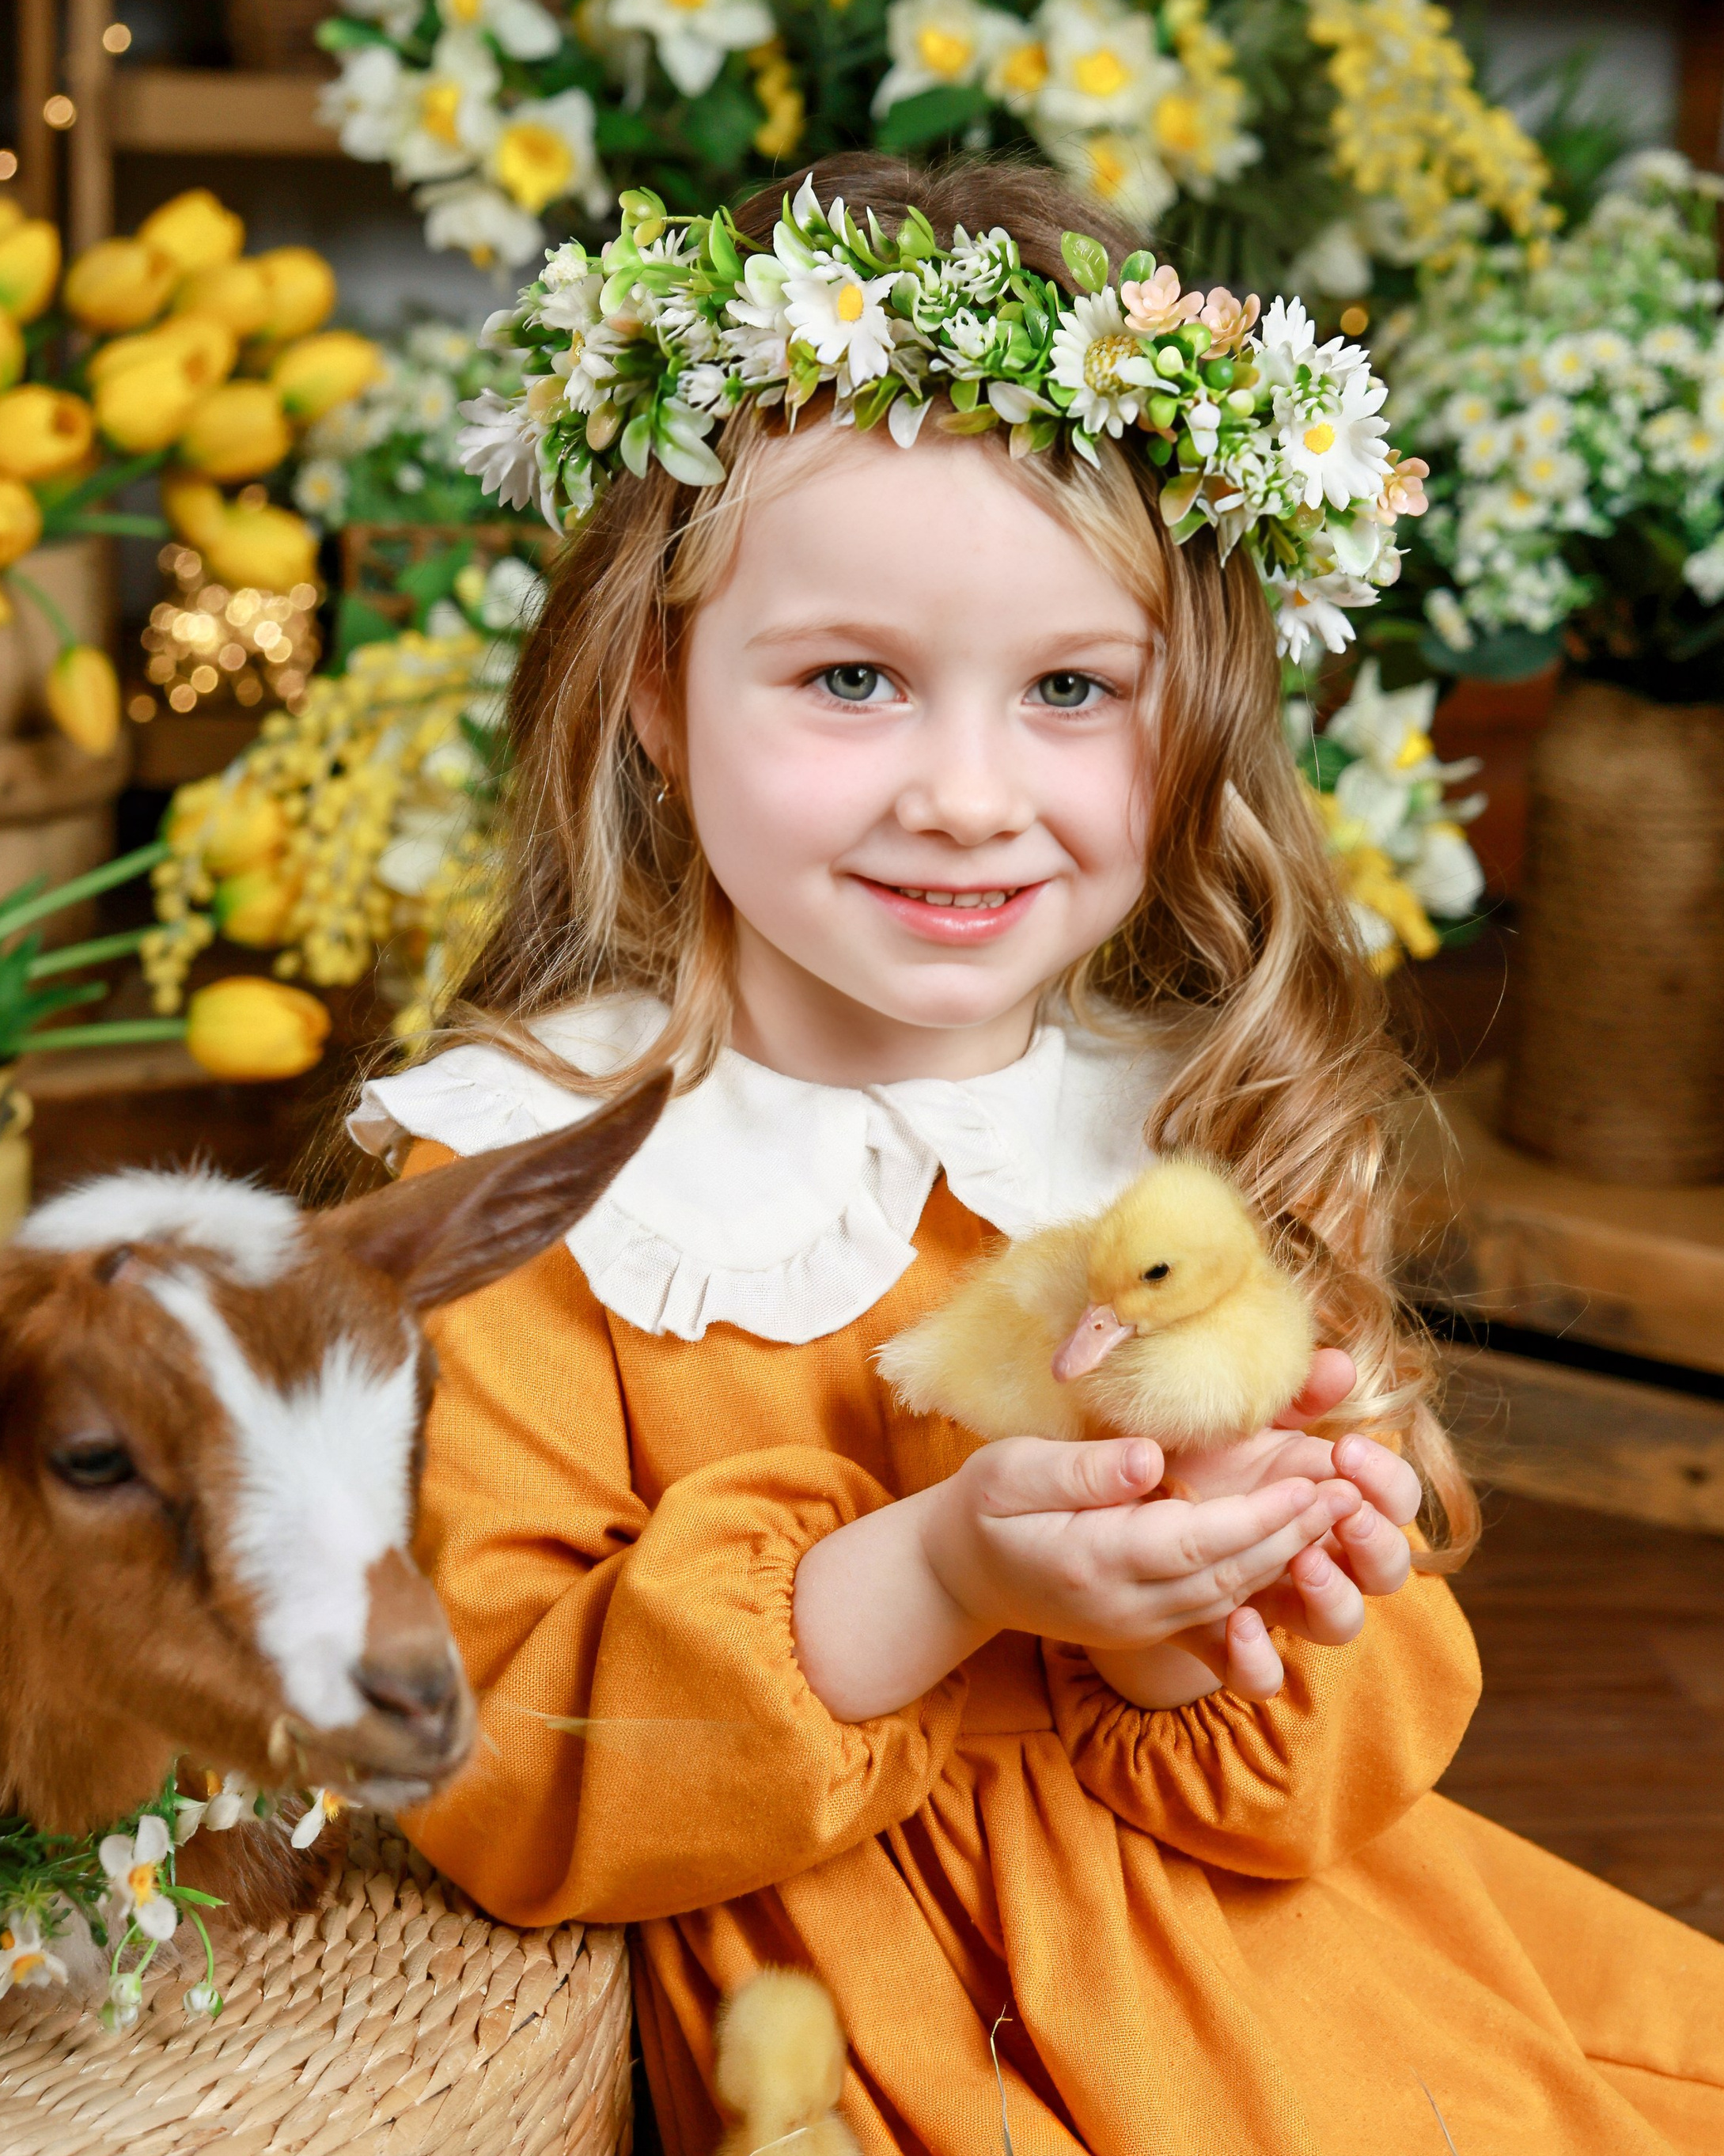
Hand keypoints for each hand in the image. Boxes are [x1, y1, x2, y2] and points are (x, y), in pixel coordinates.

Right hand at [919, 1432, 1360, 1657]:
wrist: (959, 1573)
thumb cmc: (984, 1506)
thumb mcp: (1009, 1470)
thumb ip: (1080, 1471)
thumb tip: (1150, 1460)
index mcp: (1091, 1560)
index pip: (1196, 1543)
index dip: (1262, 1515)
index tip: (1312, 1479)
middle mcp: (1127, 1606)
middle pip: (1229, 1574)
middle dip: (1297, 1533)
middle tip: (1354, 1489)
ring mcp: (1142, 1624)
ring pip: (1233, 1597)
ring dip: (1290, 1557)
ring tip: (1339, 1511)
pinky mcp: (1151, 1626)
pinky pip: (1219, 1618)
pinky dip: (1265, 1586)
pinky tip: (1299, 1553)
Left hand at [1158, 1351, 1422, 1699]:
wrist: (1092, 1500)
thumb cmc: (1180, 1444)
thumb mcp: (1231, 1412)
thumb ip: (1288, 1392)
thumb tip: (1339, 1366)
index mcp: (1323, 1489)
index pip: (1392, 1496)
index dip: (1386, 1481)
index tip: (1348, 1450)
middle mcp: (1314, 1548)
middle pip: (1385, 1567)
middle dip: (1377, 1542)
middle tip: (1345, 1511)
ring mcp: (1274, 1598)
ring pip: (1338, 1622)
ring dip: (1334, 1596)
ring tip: (1302, 1563)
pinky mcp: (1223, 1638)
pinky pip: (1258, 1675)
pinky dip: (1259, 1661)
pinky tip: (1238, 1625)